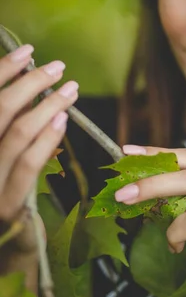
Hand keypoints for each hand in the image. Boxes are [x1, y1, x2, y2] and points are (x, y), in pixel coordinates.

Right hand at [0, 44, 78, 233]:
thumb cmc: (8, 186)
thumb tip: (34, 84)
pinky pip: (27, 165)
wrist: (6, 244)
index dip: (2, 71)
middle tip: (56, 68)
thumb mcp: (7, 149)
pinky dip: (47, 138)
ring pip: (15, 134)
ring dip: (45, 106)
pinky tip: (63, 120)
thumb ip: (14, 122)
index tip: (27, 52)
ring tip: (69, 88)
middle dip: (28, 83)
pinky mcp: (7, 203)